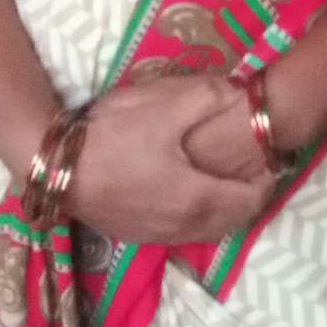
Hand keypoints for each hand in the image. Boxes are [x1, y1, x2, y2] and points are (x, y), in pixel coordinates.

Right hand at [66, 69, 271, 244]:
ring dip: (223, 210)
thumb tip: (236, 92)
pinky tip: (187, 193)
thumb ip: (206, 97)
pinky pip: (183, 232)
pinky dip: (198, 217)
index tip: (269, 161)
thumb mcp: (163, 108)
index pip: (250, 200)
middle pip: (232, 221)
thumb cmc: (113, 139)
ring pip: (207, 230)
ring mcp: (158, 235)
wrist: (56, 172)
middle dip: (248, 198)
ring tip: (224, 182)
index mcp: (198, 198)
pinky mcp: (136, 235)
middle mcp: (184, 225)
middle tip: (252, 172)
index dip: (266, 182)